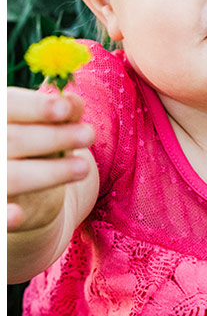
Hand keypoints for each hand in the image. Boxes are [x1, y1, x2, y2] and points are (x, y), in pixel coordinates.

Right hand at [7, 88, 93, 230]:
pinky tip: (17, 215)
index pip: (8, 104)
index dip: (35, 106)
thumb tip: (73, 100)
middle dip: (54, 136)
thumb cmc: (37, 150)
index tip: (67, 109)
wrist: (26, 198)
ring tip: (84, 167)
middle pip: (12, 139)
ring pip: (11, 176)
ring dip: (50, 171)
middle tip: (88, 135)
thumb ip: (61, 113)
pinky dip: (5, 215)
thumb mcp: (48, 128)